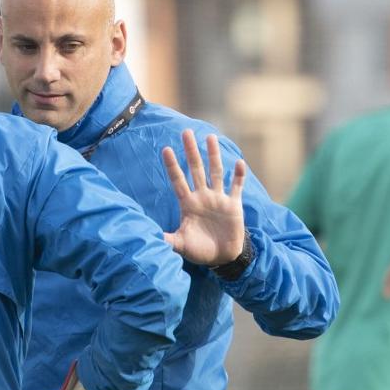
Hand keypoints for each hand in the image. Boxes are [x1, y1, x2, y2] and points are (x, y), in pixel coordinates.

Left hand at [161, 129, 246, 265]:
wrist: (222, 257)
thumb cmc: (200, 250)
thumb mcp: (181, 245)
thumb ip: (167, 240)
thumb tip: (150, 237)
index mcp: (188, 204)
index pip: (178, 181)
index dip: (172, 166)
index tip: (165, 149)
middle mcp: (203, 197)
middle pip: (196, 169)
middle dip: (191, 152)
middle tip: (186, 132)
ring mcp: (218, 199)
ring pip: (216, 172)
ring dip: (213, 155)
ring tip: (210, 137)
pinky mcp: (233, 205)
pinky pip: (236, 187)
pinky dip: (238, 176)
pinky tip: (239, 163)